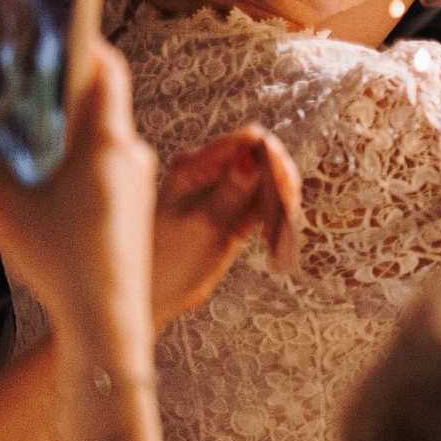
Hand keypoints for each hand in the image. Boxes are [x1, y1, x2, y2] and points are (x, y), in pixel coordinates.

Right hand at [0, 46, 155, 338]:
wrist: (107, 317)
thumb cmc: (65, 262)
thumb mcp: (6, 211)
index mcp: (107, 143)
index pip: (107, 72)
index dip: (86, 46)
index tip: (62, 34)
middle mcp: (132, 156)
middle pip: (94, 111)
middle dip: (53, 109)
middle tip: (18, 108)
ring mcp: (138, 183)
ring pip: (93, 149)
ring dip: (56, 153)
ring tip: (17, 175)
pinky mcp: (135, 208)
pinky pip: (100, 177)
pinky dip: (68, 180)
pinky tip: (37, 206)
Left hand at [149, 127, 302, 325]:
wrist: (153, 298)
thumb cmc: (166, 263)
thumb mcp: (204, 225)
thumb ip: (232, 191)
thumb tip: (254, 156)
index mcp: (193, 167)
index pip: (245, 142)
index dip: (271, 157)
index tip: (283, 184)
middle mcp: (208, 174)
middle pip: (262, 158)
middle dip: (280, 179)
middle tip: (287, 208)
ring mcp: (221, 193)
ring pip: (268, 182)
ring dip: (280, 199)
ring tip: (279, 226)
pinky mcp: (232, 214)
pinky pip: (263, 204)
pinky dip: (274, 215)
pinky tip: (271, 235)